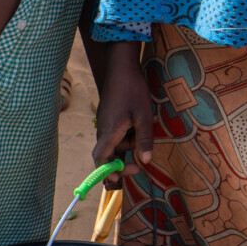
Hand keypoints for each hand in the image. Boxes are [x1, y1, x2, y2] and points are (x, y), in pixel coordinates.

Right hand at [92, 48, 153, 186]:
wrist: (121, 67)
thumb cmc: (133, 90)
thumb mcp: (143, 116)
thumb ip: (144, 140)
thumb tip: (146, 161)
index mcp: (110, 130)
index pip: (100, 157)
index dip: (105, 171)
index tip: (118, 178)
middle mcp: (103, 128)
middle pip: (106, 153)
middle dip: (120, 163)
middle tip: (137, 168)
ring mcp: (104, 121)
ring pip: (112, 143)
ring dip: (126, 147)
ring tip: (141, 136)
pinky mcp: (107, 116)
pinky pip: (114, 134)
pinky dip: (124, 138)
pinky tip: (136, 128)